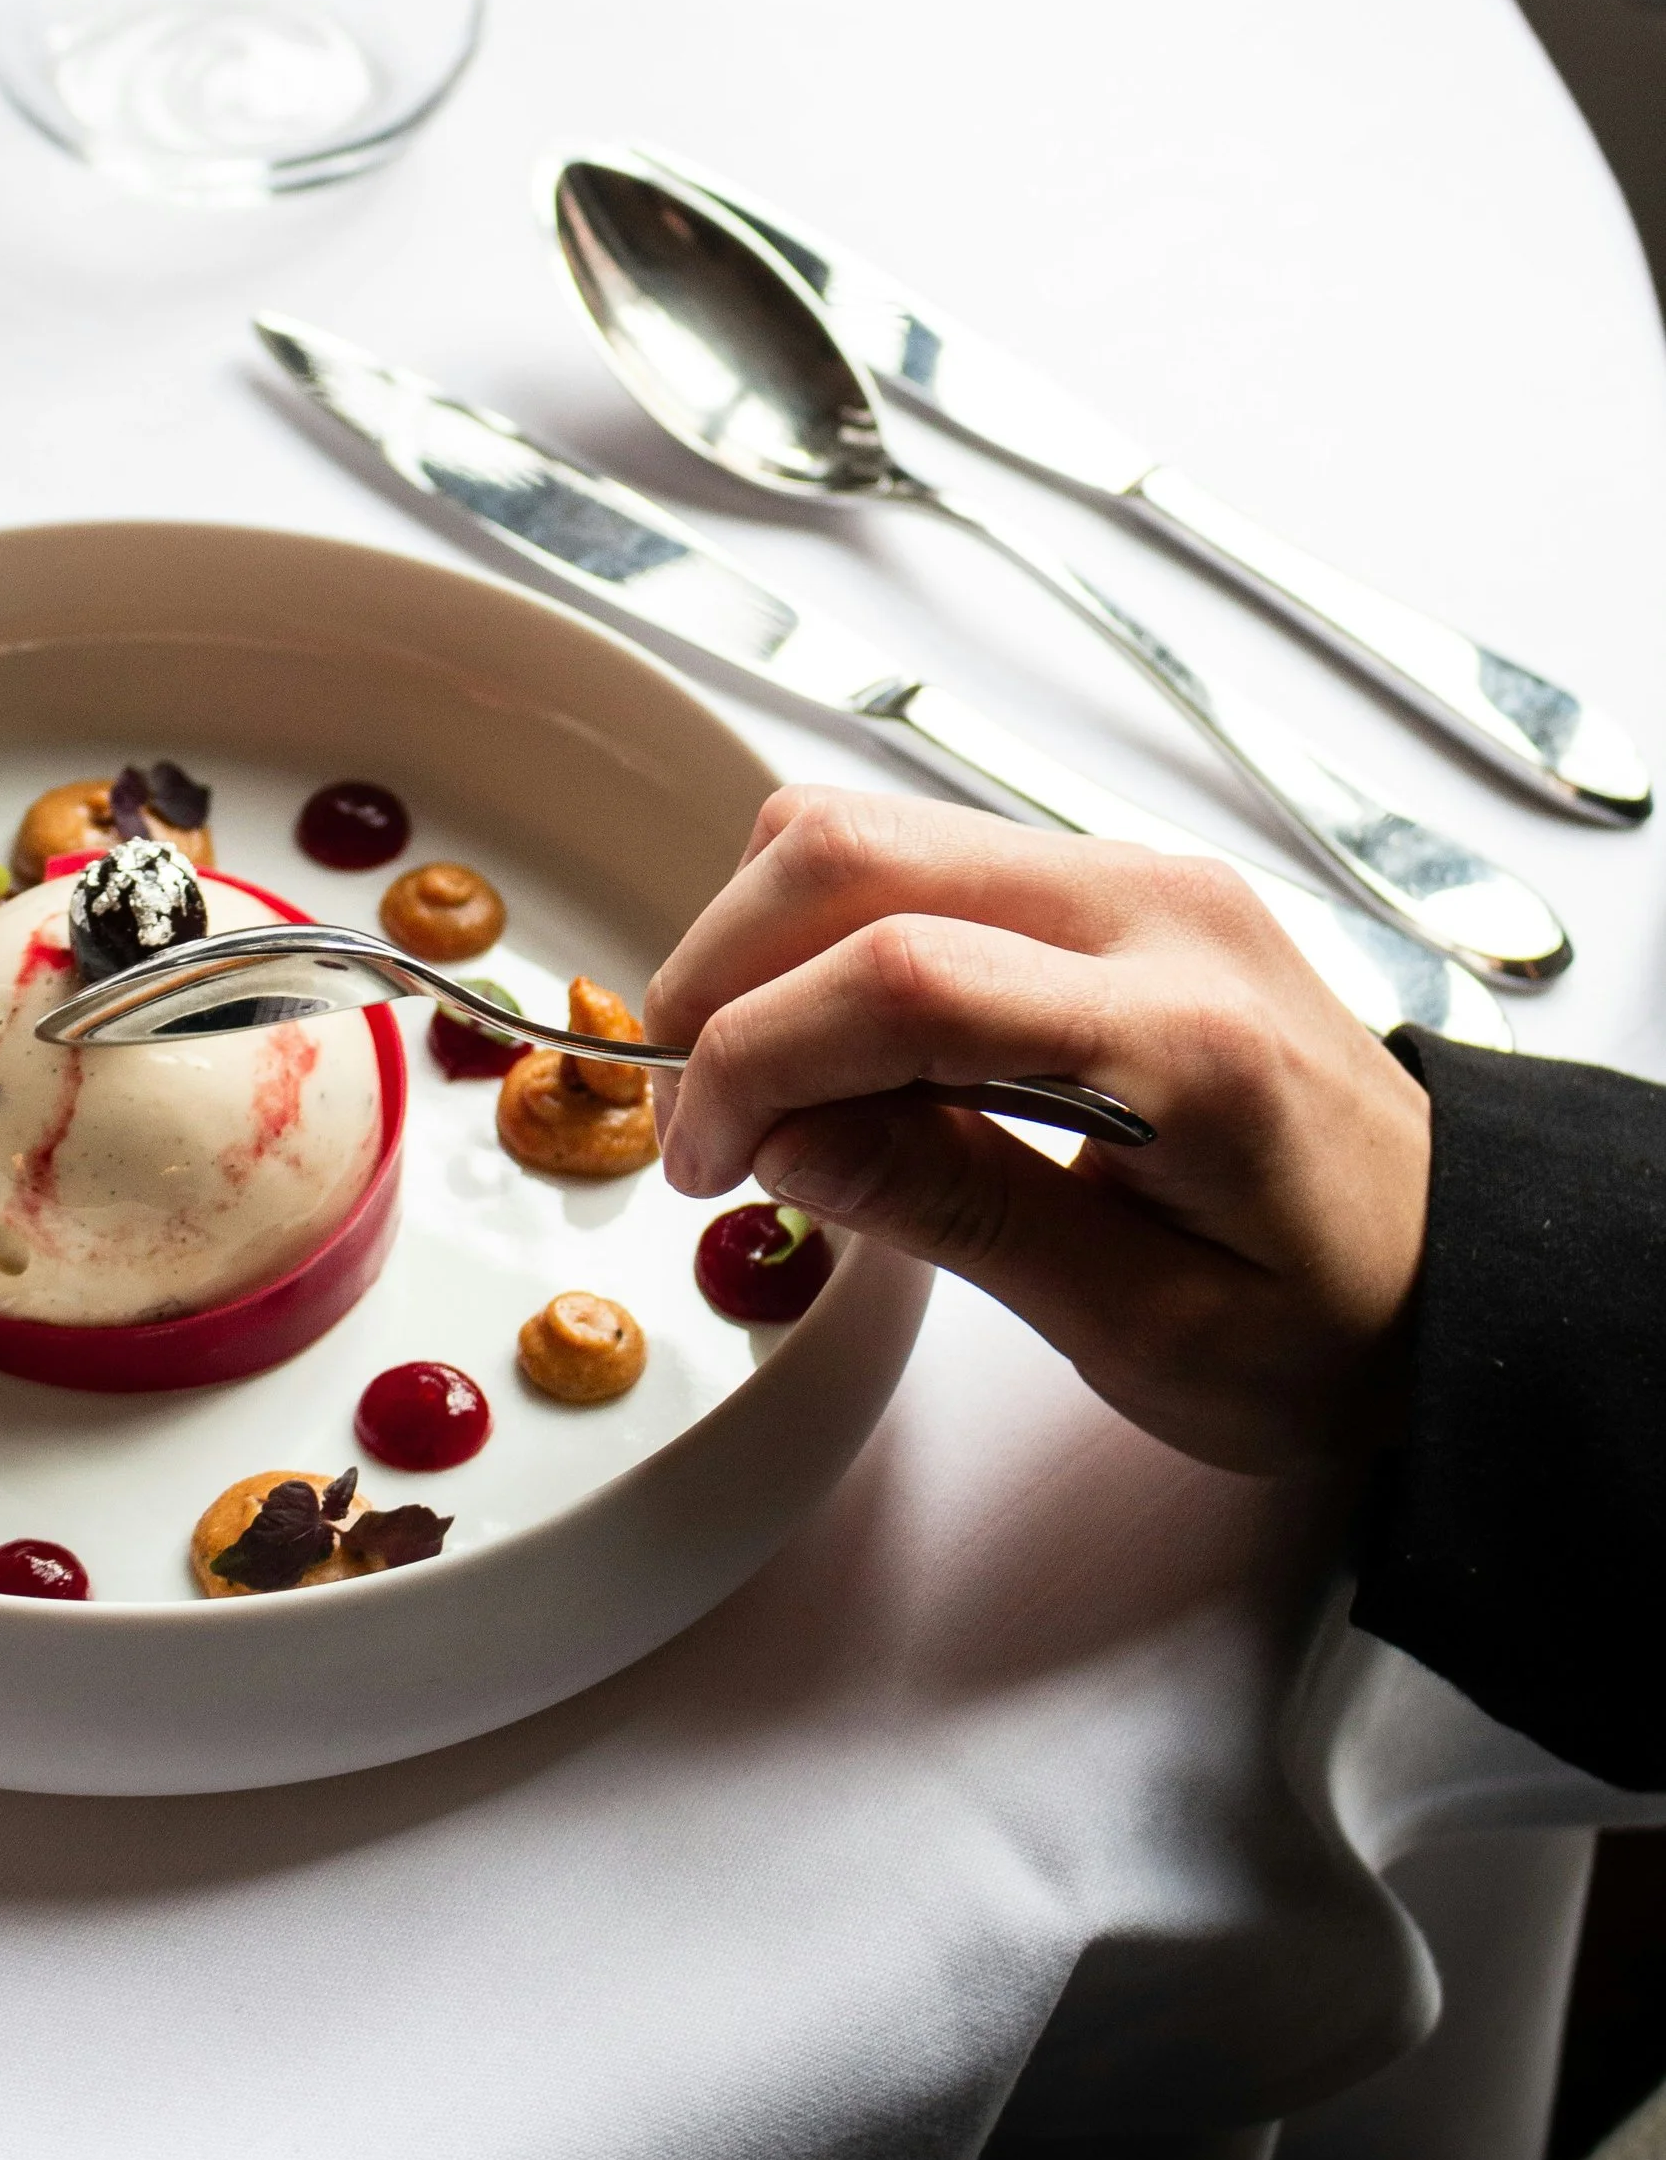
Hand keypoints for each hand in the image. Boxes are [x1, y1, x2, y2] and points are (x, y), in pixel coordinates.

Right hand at [642, 788, 1431, 1474]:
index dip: (755, 1058)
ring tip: (757, 1090)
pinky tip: (833, 1052)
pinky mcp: (1113, 884)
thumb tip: (785, 1138)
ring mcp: (1136, 877)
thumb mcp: (1143, 1329)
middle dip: (721, 974)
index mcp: (1184, 1037)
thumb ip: (957, 1212)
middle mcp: (1158, 909)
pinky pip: (919, 858)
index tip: (703, 1160)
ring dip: (762, 945)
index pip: (901, 977)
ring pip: (869, 830)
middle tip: (697, 1121)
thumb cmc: (1331, 1324)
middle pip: (854, 852)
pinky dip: (827, 937)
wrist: (1460, 1273)